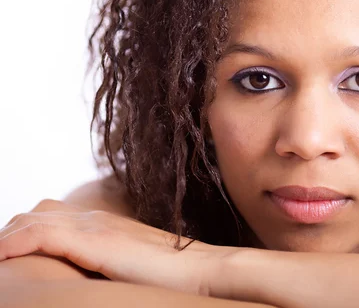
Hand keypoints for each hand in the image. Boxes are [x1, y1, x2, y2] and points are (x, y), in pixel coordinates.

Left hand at [0, 199, 236, 295]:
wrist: (203, 270)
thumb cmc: (175, 278)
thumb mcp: (132, 270)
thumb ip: (111, 268)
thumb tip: (99, 282)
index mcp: (104, 225)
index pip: (51, 217)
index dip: (25, 234)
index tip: (10, 260)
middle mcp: (95, 219)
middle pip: (36, 213)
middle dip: (11, 235)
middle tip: (4, 263)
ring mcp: (94, 227)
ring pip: (31, 220)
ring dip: (7, 240)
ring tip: (0, 265)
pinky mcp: (94, 241)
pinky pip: (38, 235)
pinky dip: (13, 245)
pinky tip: (2, 261)